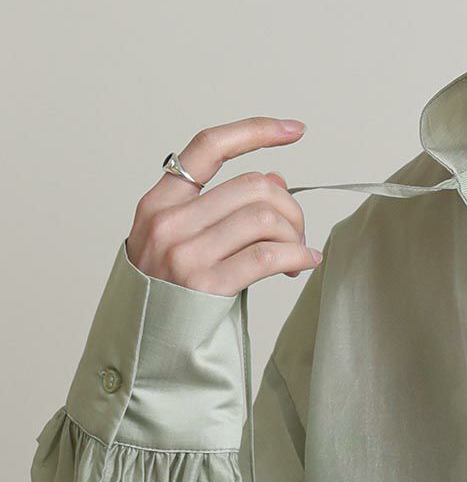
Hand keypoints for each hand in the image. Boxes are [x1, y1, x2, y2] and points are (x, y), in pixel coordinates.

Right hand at [126, 116, 321, 291]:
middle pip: (253, 185)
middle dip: (290, 207)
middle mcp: (168, 221)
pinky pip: (268, 256)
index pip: (208, 147)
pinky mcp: (205, 285)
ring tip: (296, 256)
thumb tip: (276, 178)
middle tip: (296, 234)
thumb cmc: (171, 295)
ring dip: (295, 235)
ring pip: (264, 217)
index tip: (294, 130)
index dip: (255, 132)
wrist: (147, 350)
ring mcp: (184, 252)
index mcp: (159, 202)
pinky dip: (297, 256)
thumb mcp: (184, 241)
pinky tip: (304, 264)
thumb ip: (223, 209)